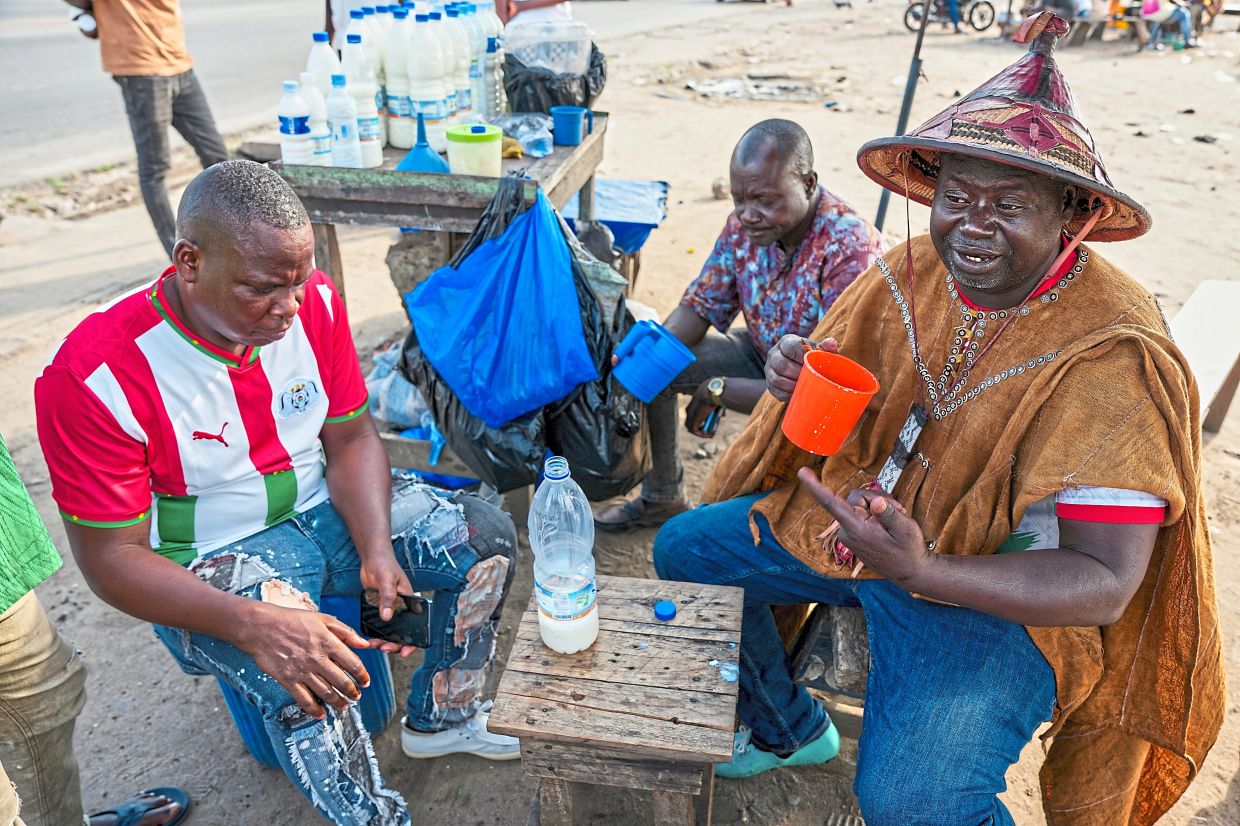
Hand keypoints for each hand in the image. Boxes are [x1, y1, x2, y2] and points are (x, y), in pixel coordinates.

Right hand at [241, 602, 372, 719]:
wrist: (261, 627)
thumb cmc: (292, 620)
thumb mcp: (323, 619)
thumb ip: (346, 632)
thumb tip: (365, 643)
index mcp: (329, 643)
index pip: (353, 664)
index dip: (362, 676)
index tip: (366, 682)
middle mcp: (318, 659)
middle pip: (342, 681)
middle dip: (352, 692)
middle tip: (356, 697)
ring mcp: (303, 671)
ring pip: (326, 693)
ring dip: (338, 702)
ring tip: (344, 707)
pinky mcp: (288, 680)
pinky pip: (304, 700)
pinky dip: (314, 710)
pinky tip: (321, 715)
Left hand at [359, 549, 418, 658]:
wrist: (372, 558)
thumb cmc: (385, 565)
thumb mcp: (387, 580)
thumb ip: (388, 598)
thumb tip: (387, 618)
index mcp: (411, 602)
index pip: (417, 627)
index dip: (413, 642)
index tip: (404, 652)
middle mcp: (403, 608)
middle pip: (403, 633)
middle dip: (395, 644)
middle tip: (384, 648)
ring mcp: (391, 609)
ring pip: (390, 632)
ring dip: (384, 641)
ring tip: (374, 645)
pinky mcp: (380, 608)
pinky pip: (380, 625)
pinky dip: (376, 634)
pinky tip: (369, 638)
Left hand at [684, 380, 717, 437]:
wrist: (711, 392)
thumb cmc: (715, 394)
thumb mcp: (716, 401)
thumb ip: (718, 408)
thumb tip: (723, 415)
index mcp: (692, 404)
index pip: (694, 415)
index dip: (701, 420)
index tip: (710, 422)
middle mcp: (689, 410)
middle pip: (692, 422)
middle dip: (701, 427)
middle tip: (711, 429)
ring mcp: (690, 416)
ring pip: (692, 428)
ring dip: (701, 432)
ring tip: (710, 434)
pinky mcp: (693, 420)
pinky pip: (695, 431)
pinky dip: (702, 434)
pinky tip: (709, 435)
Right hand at [765, 335, 837, 401]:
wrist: (800, 366)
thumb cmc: (812, 356)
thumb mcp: (818, 349)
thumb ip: (825, 347)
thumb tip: (831, 343)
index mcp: (786, 341)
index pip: (789, 347)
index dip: (801, 357)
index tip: (812, 364)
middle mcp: (774, 354)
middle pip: (780, 364)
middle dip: (797, 373)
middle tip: (809, 377)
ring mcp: (769, 370)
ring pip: (776, 379)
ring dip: (792, 385)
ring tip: (804, 385)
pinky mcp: (769, 384)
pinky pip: (776, 391)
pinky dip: (788, 394)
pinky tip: (798, 392)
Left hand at [796, 467, 933, 587]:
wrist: (910, 572)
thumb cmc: (909, 551)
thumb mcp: (906, 531)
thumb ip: (890, 514)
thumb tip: (877, 502)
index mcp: (856, 529)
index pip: (832, 503)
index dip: (816, 487)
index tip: (801, 472)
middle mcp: (847, 530)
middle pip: (856, 497)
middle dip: (878, 498)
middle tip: (899, 510)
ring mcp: (849, 532)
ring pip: (860, 504)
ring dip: (879, 506)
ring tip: (895, 521)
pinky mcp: (852, 533)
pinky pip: (861, 512)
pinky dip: (876, 514)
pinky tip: (888, 525)